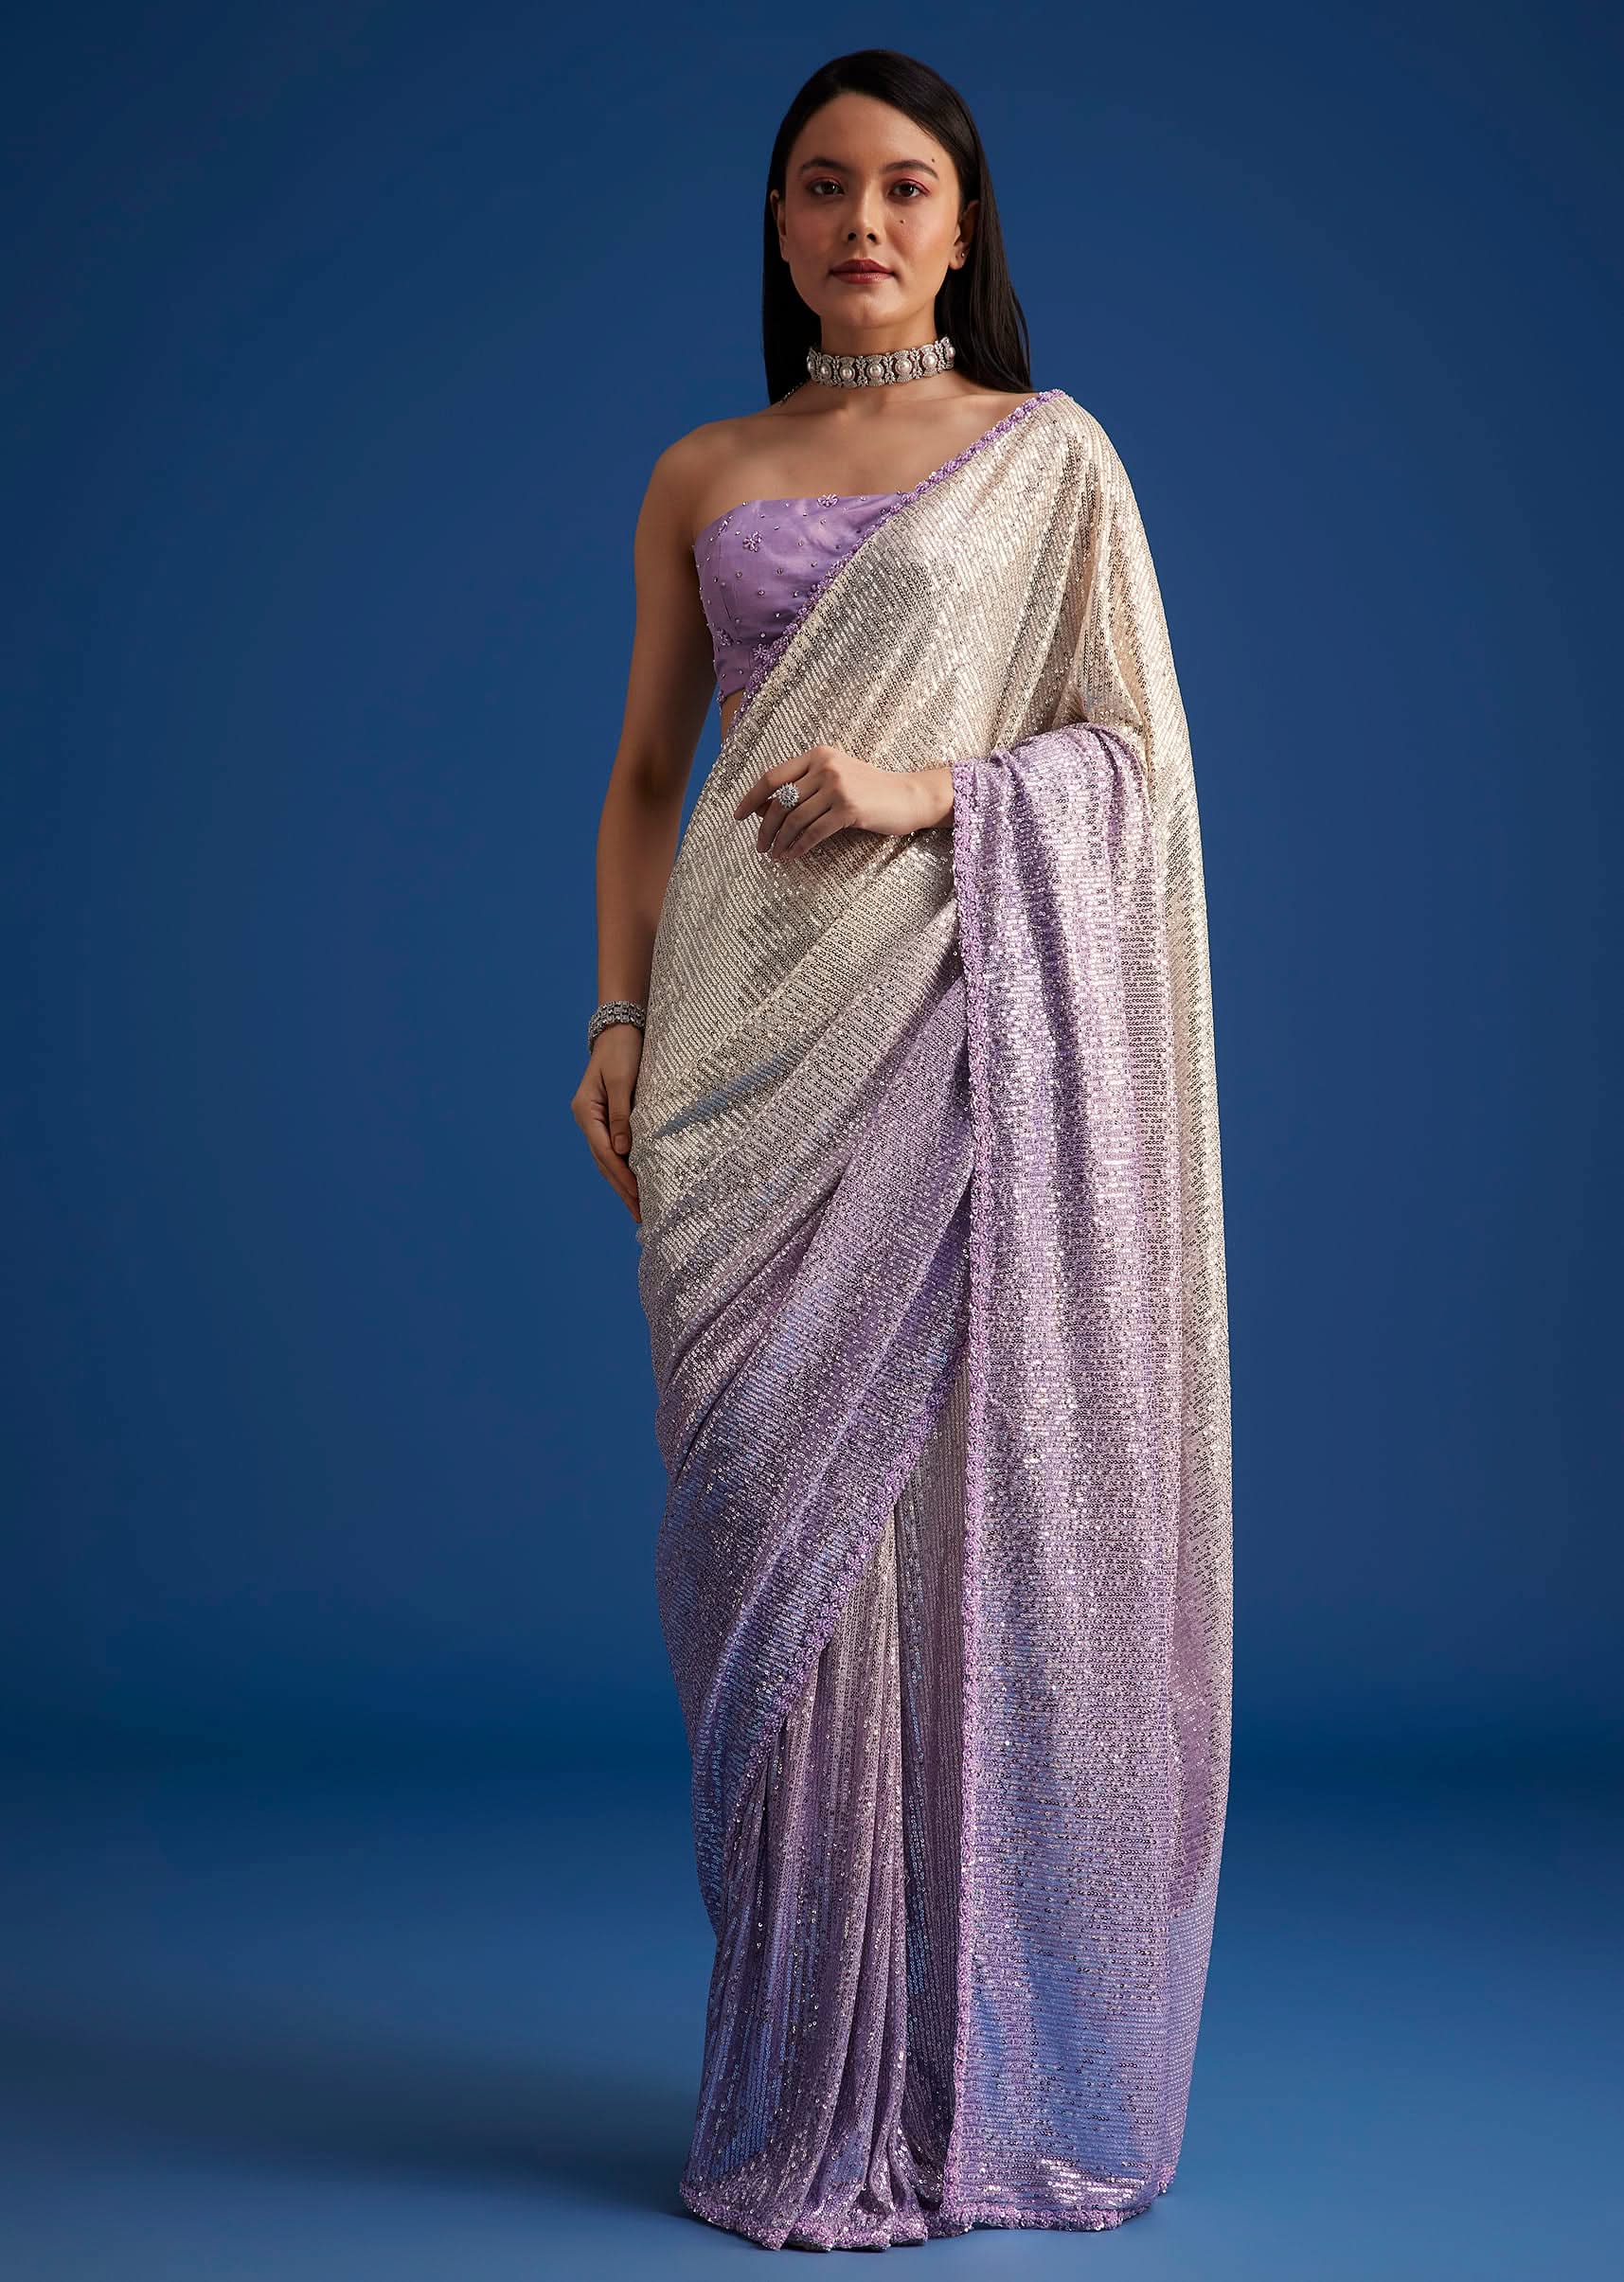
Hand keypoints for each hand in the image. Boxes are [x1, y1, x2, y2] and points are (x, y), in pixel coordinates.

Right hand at [572, 1023, 642, 1222]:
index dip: (622, 1177)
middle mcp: (587, 1119)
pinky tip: (635, 1181)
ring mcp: (595, 1120)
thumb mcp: (624, 1080)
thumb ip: (622, 1115)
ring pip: (608, 1159)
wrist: (620, 1029)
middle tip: (640, 1214)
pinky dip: (624, 1168)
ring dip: (622, 1183)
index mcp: (586, 1111)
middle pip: (604, 1162)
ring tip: (638, 1207)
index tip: (638, 1197)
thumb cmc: (623, 1051)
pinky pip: (614, 1149)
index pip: (605, 1153)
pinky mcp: (607, 1118)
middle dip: (622, 1189)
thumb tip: (623, 1151)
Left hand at [732, 743, 950, 859]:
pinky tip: (792, 856)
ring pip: (794, 819)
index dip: (752, 798)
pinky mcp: (849, 809)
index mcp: (818, 755)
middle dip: (765, 827)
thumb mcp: (835, 779)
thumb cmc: (869, 790)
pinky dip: (799, 847)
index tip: (739, 815)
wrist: (907, 796)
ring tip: (773, 855)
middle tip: (759, 846)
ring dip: (780, 841)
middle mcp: (825, 767)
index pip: (773, 776)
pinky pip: (813, 832)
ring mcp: (837, 787)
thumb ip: (804, 787)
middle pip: (781, 801)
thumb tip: (765, 809)